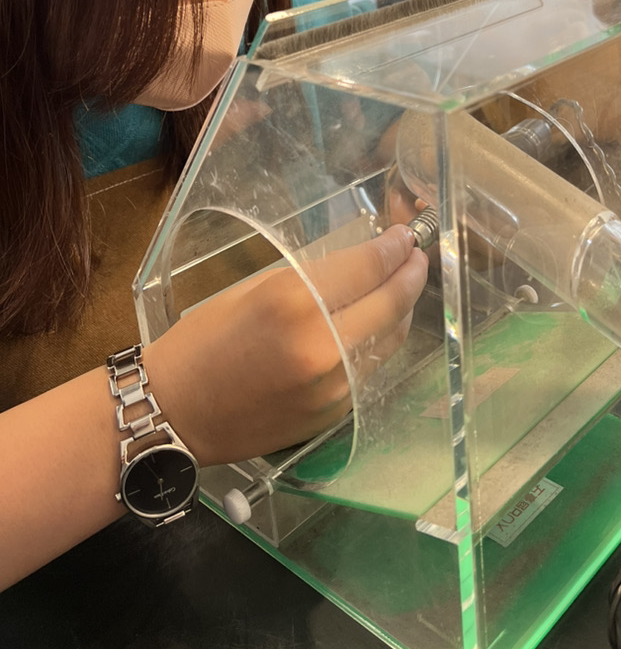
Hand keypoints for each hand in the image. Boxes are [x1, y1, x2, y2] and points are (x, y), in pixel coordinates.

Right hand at [144, 224, 426, 466]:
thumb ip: (313, 278)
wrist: (175, 414)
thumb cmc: (203, 340)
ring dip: (403, 307)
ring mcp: (335, 385)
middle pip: (392, 301)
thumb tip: (362, 262)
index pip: (369, 266)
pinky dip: (383, 340)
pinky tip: (381, 323)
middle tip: (418, 255)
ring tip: (405, 284)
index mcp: (296, 303)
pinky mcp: (336, 413)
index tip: (406, 235)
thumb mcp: (255, 288)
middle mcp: (324, 345)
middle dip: (412, 273)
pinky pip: (373, 367)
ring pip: (392, 337)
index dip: (395, 247)